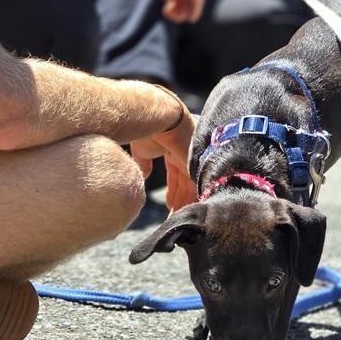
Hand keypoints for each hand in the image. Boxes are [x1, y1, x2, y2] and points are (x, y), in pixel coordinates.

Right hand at [129, 92, 196, 210]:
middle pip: (186, 185)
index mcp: (174, 150)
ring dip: (184, 207)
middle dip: (180, 203)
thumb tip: (141, 176)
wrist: (158, 118)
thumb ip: (144, 163)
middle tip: (175, 220)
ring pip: (192, 189)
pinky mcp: (198, 167)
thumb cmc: (147, 129)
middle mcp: (187, 156)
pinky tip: (186, 215)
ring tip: (177, 221)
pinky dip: (192, 203)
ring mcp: (194, 161)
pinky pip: (198, 189)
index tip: (169, 206)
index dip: (173, 192)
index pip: (176, 176)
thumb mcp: (142, 150)